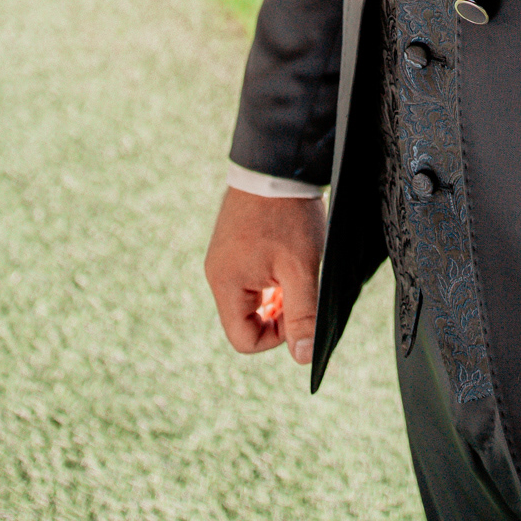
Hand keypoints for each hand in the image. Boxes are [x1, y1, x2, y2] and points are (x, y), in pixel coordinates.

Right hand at [204, 187, 324, 364]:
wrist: (277, 163)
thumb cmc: (287, 214)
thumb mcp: (302, 268)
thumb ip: (302, 314)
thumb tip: (302, 357)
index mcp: (226, 284)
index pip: (243, 340)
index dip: (276, 336)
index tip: (298, 311)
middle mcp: (217, 273)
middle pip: (245, 319)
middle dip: (277, 312)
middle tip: (299, 285)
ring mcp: (222, 257)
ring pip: (249, 297)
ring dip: (276, 292)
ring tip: (295, 266)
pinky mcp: (232, 243)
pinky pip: (249, 276)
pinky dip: (270, 274)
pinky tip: (288, 253)